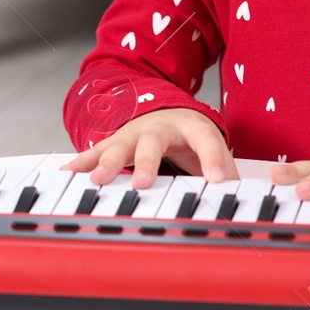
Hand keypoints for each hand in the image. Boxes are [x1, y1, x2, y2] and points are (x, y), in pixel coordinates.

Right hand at [61, 107, 236, 188]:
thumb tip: (240, 198)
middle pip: (152, 142)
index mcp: (192, 128)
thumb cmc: (191, 137)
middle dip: (146, 163)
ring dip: (108, 163)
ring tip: (98, 180)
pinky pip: (96, 151)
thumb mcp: (212, 148)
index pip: (206, 141)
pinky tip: (69, 173)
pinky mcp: (115, 141)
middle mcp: (160, 127)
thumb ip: (225, 170)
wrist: (165, 111)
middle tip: (143, 183)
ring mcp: (134, 133)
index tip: (217, 180)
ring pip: (120, 146)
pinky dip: (83, 162)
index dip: (213, 159)